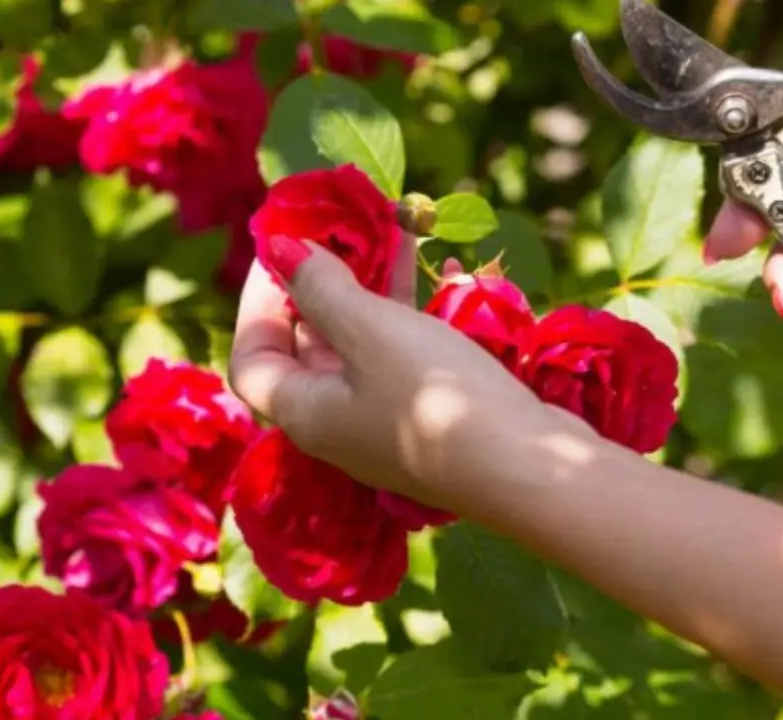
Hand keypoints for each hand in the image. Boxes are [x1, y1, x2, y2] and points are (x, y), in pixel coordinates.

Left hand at [226, 235, 577, 502]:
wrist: (529, 468)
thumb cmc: (439, 398)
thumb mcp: (372, 331)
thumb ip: (322, 287)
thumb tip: (277, 248)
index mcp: (305, 413)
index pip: (252, 359)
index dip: (258, 303)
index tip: (286, 250)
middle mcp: (337, 424)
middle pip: (307, 349)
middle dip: (322, 284)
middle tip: (342, 230)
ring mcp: (386, 423)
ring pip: (362, 346)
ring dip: (372, 290)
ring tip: (392, 230)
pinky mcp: (432, 417)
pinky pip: (405, 356)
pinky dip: (411, 314)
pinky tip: (444, 271)